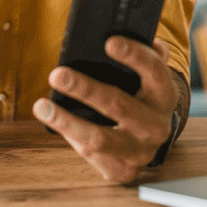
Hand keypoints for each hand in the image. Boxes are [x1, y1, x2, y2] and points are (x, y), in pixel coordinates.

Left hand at [33, 37, 177, 183]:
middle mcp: (156, 126)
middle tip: (58, 74)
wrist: (148, 139)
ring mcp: (140, 152)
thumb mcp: (148, 77)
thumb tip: (142, 36)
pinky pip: (90, 155)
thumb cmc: (141, 97)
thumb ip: (148, 55)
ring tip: (41, 106)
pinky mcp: (122, 170)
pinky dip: (69, 136)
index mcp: (165, 96)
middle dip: (85, 89)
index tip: (109, 42)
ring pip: (99, 138)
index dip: (134, 56)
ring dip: (66, 120)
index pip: (154, 71)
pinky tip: (52, 121)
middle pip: (119, 105)